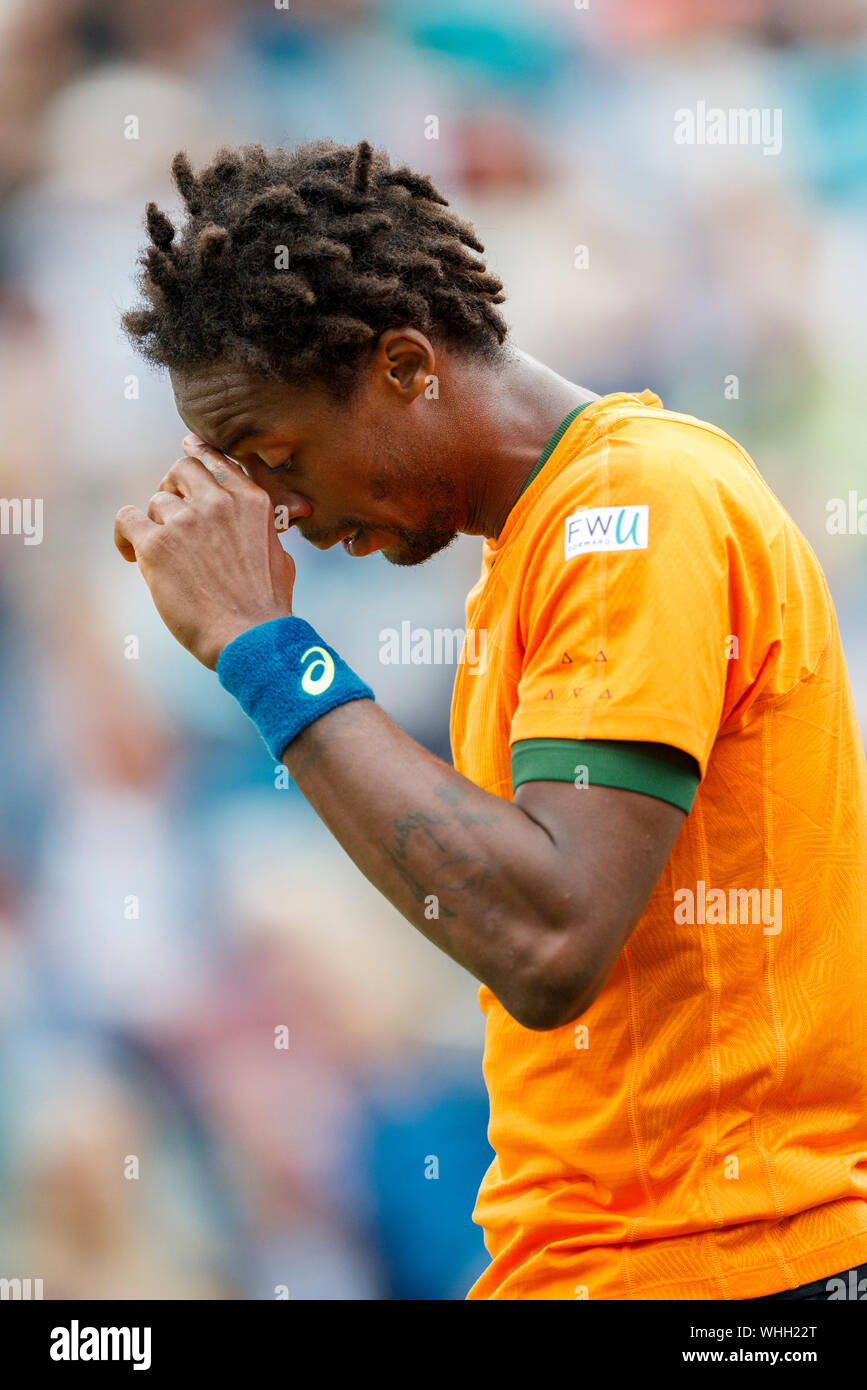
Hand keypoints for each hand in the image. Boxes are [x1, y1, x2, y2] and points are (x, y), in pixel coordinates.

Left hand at [115, 436, 296, 669]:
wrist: (249, 637)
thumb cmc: (267, 607)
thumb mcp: (280, 556)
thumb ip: (263, 530)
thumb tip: (258, 526)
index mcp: (251, 502)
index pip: (218, 461)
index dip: (199, 455)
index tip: (188, 451)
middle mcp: (218, 503)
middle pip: (182, 469)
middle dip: (174, 486)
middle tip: (170, 514)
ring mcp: (185, 522)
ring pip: (156, 501)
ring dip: (156, 523)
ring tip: (160, 553)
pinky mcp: (156, 545)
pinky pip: (127, 519)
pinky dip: (125, 534)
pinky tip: (129, 553)